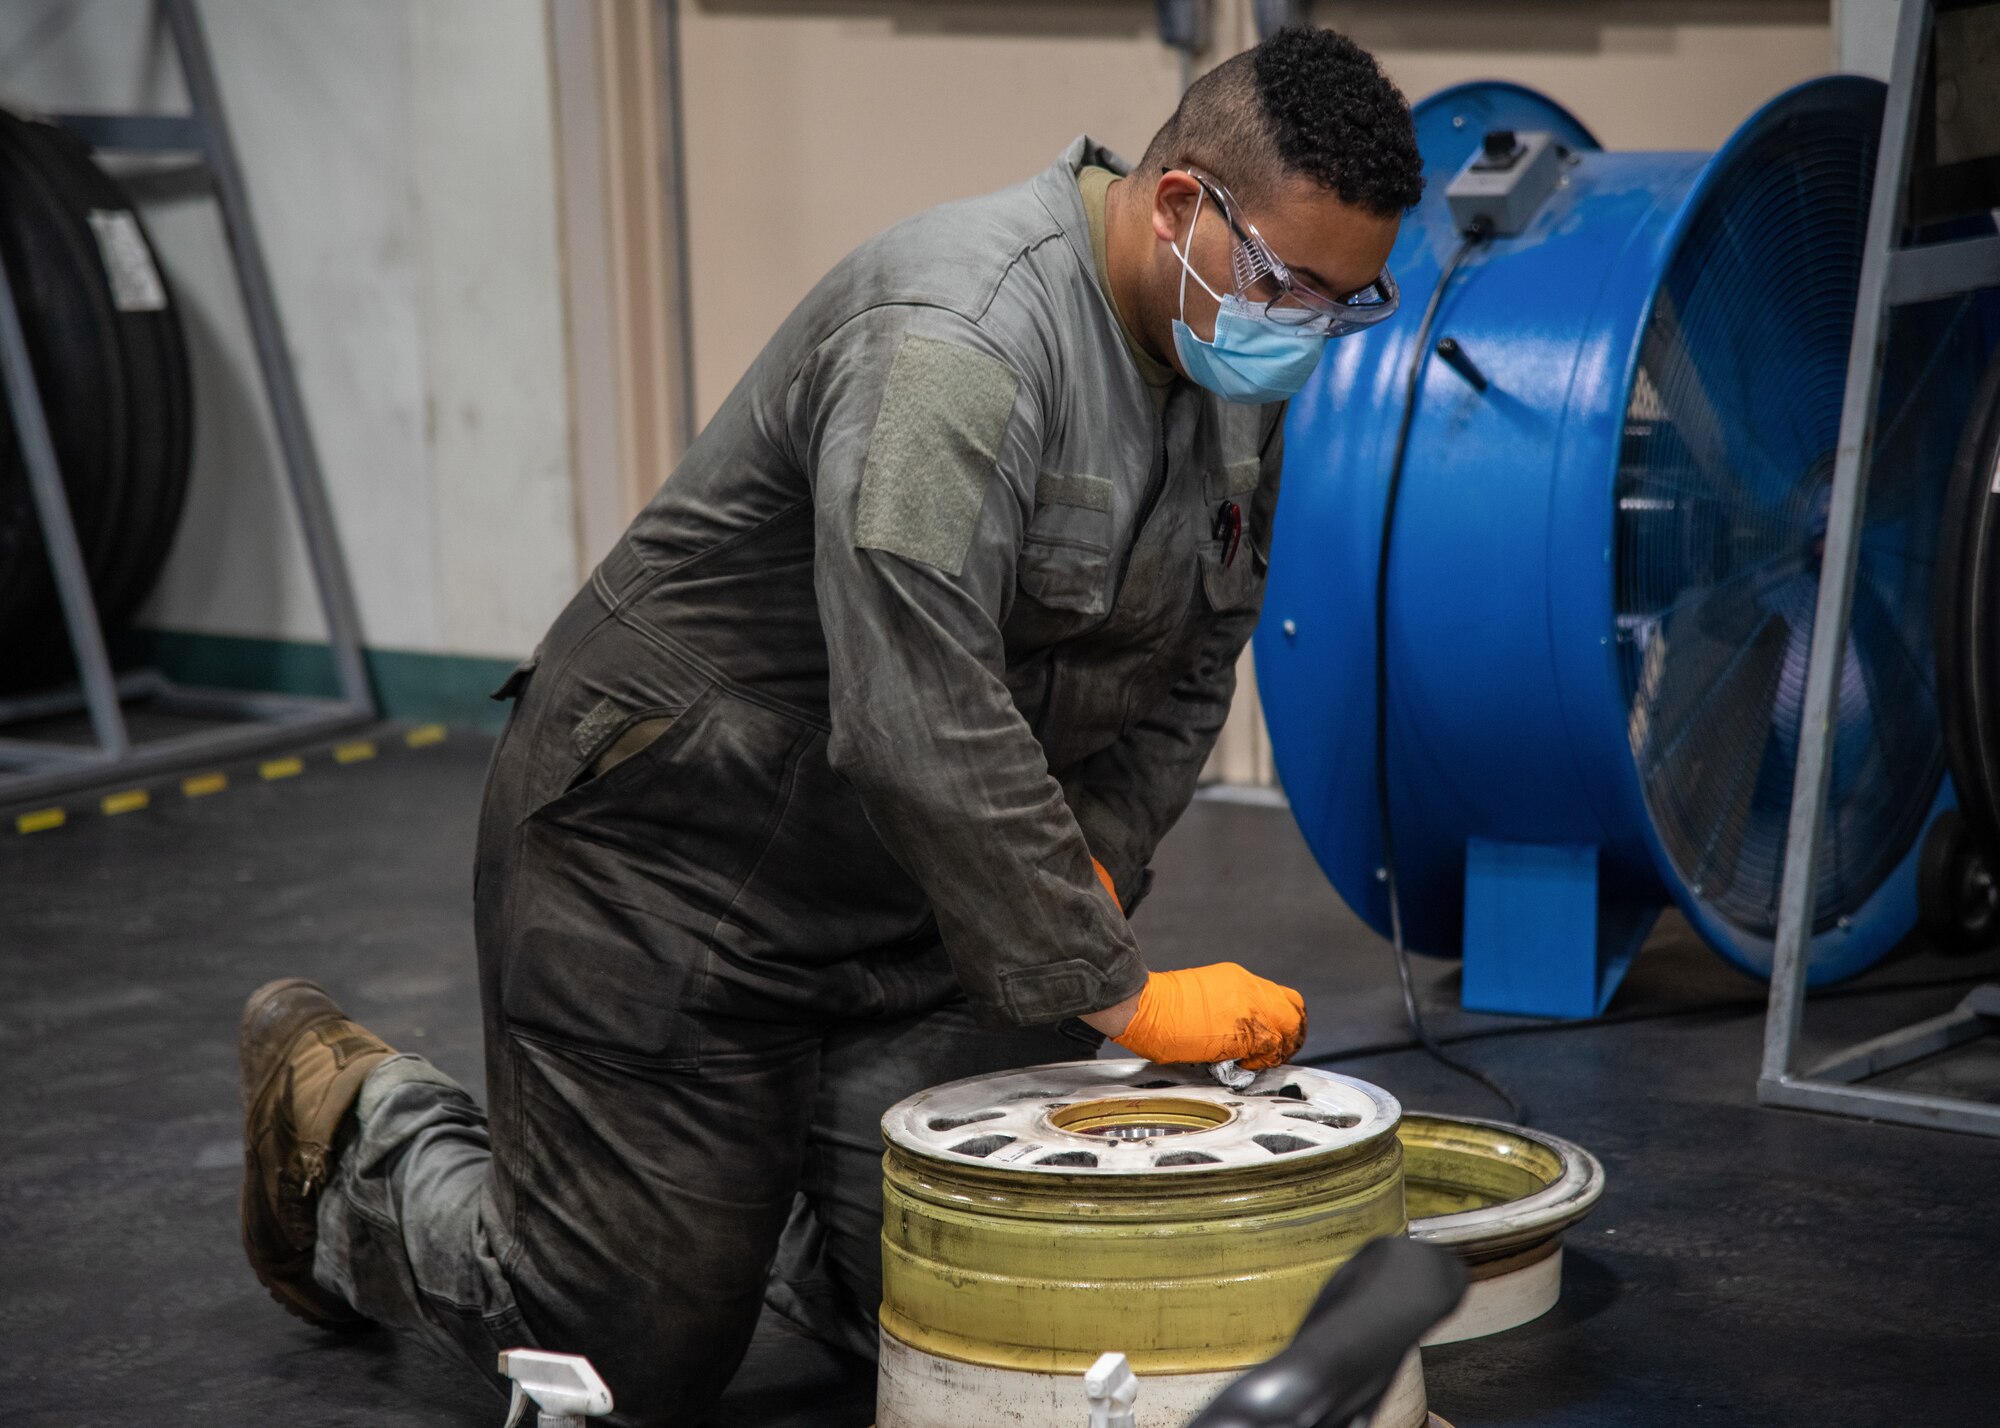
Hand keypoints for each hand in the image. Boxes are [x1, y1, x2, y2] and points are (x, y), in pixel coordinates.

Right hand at [1097, 963, 1306, 1069]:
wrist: (1145, 1007)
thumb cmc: (1161, 1008)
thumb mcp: (1205, 999)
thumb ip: (1229, 1010)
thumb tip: (1242, 1035)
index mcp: (1240, 980)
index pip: (1282, 1000)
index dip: (1282, 1022)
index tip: (1272, 1040)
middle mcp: (1250, 989)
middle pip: (1293, 1012)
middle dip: (1288, 1036)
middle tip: (1269, 1054)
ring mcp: (1249, 1008)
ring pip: (1286, 1031)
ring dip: (1273, 1051)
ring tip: (1250, 1060)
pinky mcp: (1244, 1029)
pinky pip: (1270, 1048)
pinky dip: (1260, 1060)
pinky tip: (1240, 1063)